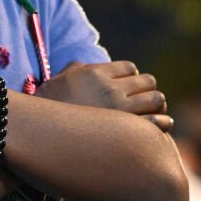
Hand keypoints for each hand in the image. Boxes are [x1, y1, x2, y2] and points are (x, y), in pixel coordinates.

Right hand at [35, 60, 172, 131]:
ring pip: (156, 99)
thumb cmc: (45, 109)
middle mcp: (110, 89)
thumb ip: (76, 69)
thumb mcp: (58, 81)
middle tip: (142, 103)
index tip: (127, 90)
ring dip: (156, 106)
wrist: (37, 134)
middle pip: (148, 82)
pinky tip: (161, 126)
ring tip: (151, 114)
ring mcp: (120, 111)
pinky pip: (158, 122)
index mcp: (95, 74)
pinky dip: (163, 122)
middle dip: (147, 91)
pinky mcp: (125, 133)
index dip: (132, 79)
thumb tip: (87, 65)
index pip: (130, 68)